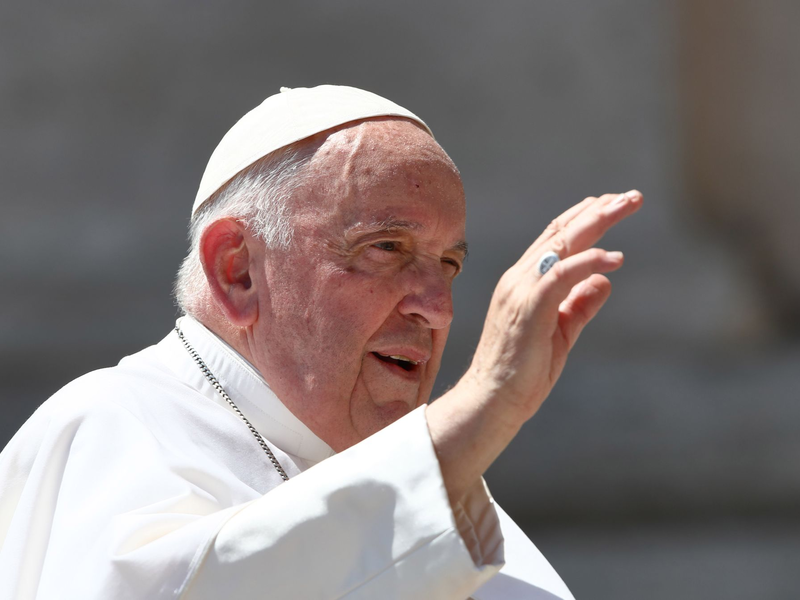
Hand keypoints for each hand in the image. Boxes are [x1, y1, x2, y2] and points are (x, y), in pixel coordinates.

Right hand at [428, 190, 641, 504]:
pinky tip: (615, 259)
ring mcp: (520, 289)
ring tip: (628, 205)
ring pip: (561, 242)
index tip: (612, 203)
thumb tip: (605, 280)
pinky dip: (589, 261)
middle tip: (633, 196)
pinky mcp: (527, 305)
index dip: (584, 217)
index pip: (555, 238)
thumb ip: (580, 305)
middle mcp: (519, 278)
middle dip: (598, 209)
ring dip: (598, 221)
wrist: (493, 400)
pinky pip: (561, 273)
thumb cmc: (523, 372)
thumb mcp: (561, 333)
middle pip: (561, 231)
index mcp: (524, 282)